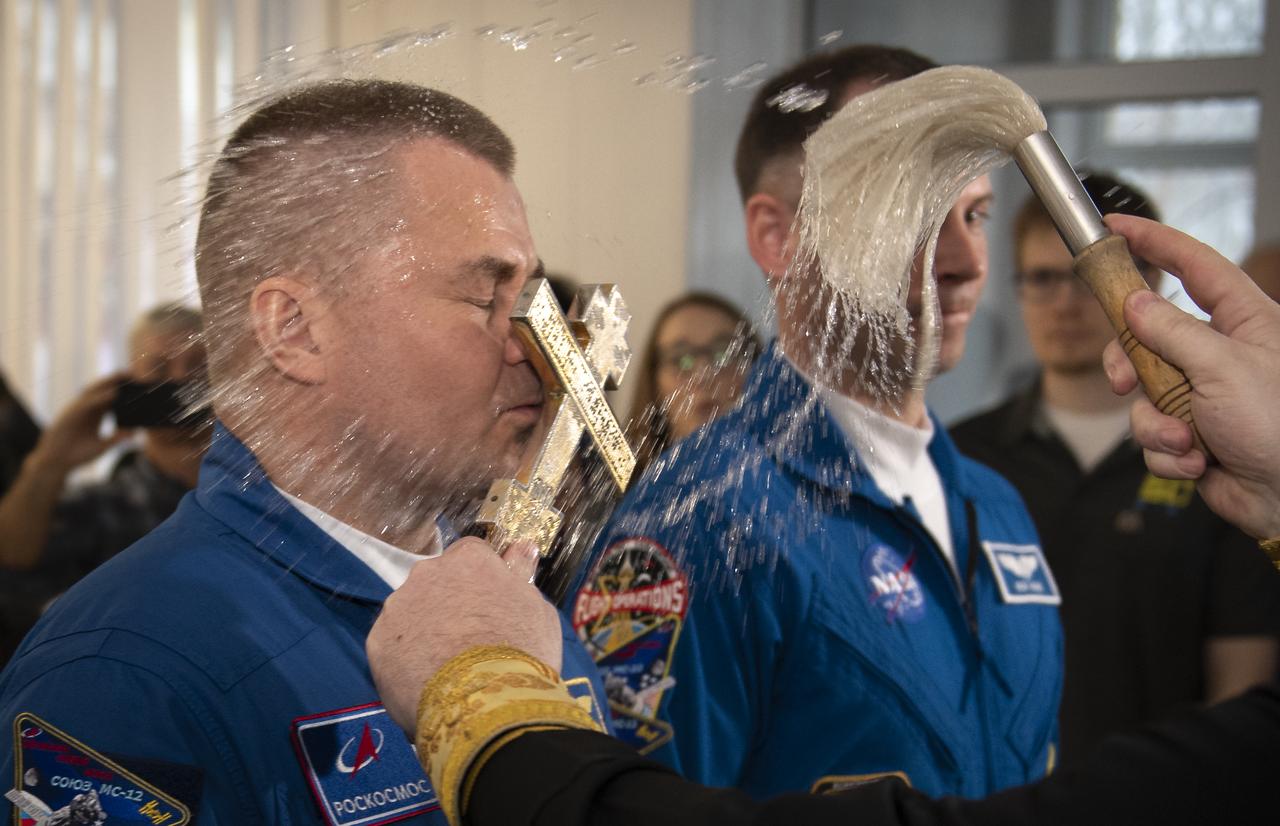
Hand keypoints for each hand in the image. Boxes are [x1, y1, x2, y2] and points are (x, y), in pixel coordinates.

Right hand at [31, 373, 132, 474]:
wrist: (56, 463)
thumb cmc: (77, 454)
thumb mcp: (102, 446)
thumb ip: (117, 438)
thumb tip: (136, 432)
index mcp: (96, 415)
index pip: (111, 399)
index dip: (123, 391)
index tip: (138, 384)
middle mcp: (87, 410)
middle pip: (103, 391)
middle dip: (116, 381)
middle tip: (133, 373)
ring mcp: (78, 410)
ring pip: (94, 392)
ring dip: (108, 383)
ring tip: (123, 375)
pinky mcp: (70, 415)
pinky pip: (87, 403)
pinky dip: (100, 398)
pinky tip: (113, 394)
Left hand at [366, 537, 562, 732]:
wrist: (483, 704)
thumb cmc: (521, 652)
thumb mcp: (537, 609)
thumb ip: (521, 574)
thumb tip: (521, 547)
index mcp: (469, 560)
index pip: (472, 555)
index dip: (481, 581)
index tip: (489, 605)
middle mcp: (427, 573)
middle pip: (437, 581)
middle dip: (448, 602)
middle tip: (468, 639)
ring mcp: (398, 606)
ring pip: (411, 611)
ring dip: (424, 628)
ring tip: (444, 665)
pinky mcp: (377, 642)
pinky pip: (392, 644)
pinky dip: (405, 657)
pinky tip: (424, 680)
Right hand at [1102, 214, 1279, 538]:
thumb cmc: (1279, 425)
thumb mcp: (1223, 368)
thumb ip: (1172, 332)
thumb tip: (1134, 303)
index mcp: (1243, 321)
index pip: (1194, 266)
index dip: (1154, 242)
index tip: (1115, 227)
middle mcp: (1219, 354)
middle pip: (1146, 336)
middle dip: (1129, 367)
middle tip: (1123, 382)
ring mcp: (1202, 396)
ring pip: (1142, 394)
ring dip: (1157, 426)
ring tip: (1188, 443)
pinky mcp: (1190, 435)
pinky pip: (1152, 436)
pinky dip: (1168, 453)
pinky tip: (1199, 463)